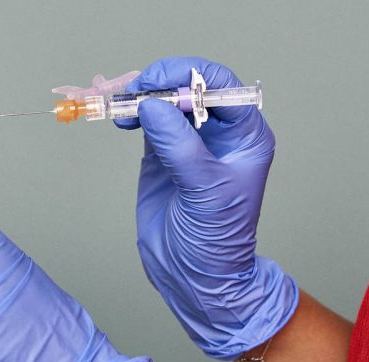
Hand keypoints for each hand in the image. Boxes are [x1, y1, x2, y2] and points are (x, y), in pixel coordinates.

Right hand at [116, 57, 298, 359]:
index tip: (159, 85)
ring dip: (143, 94)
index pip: (222, 86)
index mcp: (246, 136)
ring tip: (123, 105)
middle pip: (191, 85)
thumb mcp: (205, 191)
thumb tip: (153, 105)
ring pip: (167, 99)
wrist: (195, 277)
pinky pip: (148, 118)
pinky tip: (122, 117)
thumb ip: (181, 146)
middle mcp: (221, 132)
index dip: (189, 77)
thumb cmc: (217, 240)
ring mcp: (190, 140)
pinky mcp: (163, 152)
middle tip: (135, 90)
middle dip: (162, 82)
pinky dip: (133, 111)